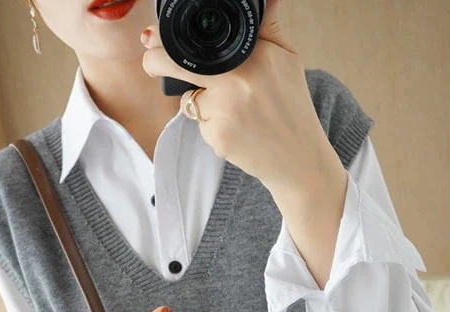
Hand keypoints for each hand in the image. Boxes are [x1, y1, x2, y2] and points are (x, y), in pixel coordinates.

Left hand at [140, 0, 333, 192]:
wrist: (297, 157)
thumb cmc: (291, 107)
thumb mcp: (288, 59)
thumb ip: (268, 28)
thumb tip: (265, 0)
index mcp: (254, 55)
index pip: (200, 40)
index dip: (168, 39)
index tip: (154, 38)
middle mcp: (236, 80)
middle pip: (174, 64)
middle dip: (155, 61)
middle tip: (151, 61)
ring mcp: (224, 109)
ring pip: (190, 99)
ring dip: (201, 102)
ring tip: (235, 112)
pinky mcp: (216, 136)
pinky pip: (200, 123)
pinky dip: (211, 126)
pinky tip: (235, 130)